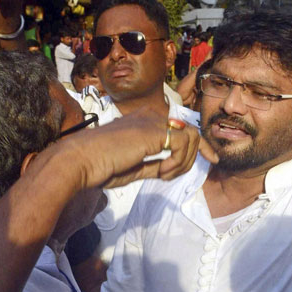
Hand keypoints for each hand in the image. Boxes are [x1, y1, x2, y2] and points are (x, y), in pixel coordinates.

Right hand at [60, 107, 217, 188]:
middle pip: (191, 130)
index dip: (198, 145)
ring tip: (164, 175)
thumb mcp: (134, 167)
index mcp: (143, 121)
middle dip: (197, 153)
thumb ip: (154, 164)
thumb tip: (170, 168)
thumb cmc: (100, 166)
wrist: (81, 162)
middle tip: (184, 172)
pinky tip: (162, 172)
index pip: (180, 128)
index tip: (211, 160)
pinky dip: (177, 163)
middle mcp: (150, 116)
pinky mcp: (154, 130)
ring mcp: (153, 121)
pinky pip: (182, 145)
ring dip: (183, 162)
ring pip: (191, 138)